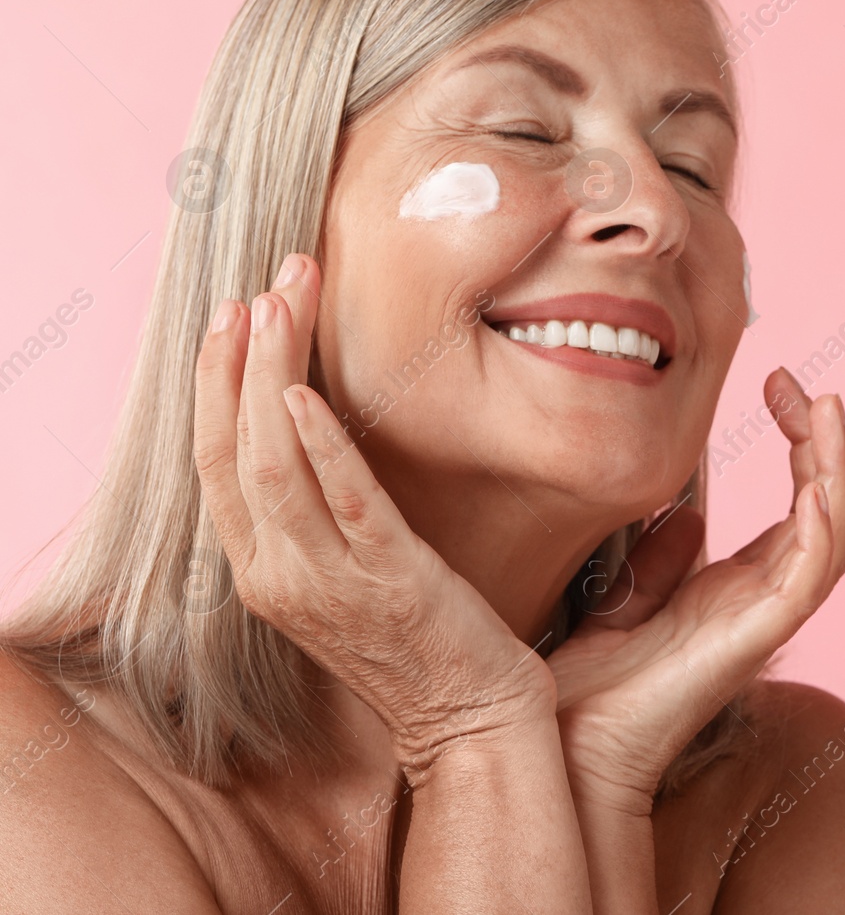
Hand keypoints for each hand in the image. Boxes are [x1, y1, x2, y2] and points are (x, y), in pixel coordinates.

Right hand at [193, 253, 552, 776]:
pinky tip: (306, 394)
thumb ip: (319, 514)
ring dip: (271, 375)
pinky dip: (319, 445)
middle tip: (262, 284)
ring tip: (281, 303)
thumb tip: (314, 428)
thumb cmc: (418, 640)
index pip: (215, 464)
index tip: (232, 313)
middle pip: (233, 450)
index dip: (215, 384)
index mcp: (265, 572)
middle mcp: (281, 577)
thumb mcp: (347, 575)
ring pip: (273, 465)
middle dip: (239, 358)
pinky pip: (345, 503)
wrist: (470, 719)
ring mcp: (330, 583)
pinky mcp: (392, 581)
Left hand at [547, 367, 844, 810]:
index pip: (796, 505)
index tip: (776, 384)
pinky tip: (814, 483)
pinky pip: (808, 580)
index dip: (799, 442)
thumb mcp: (620, 596)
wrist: (561, 744)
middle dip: (823, 441)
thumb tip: (682, 514)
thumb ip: (657, 558)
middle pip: (826, 510)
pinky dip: (820, 529)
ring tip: (826, 408)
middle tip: (800, 383)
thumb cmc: (584, 686)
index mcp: (735, 589)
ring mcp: (761, 620)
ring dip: (836, 470)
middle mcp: (760, 601)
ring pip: (832, 537)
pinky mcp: (753, 639)